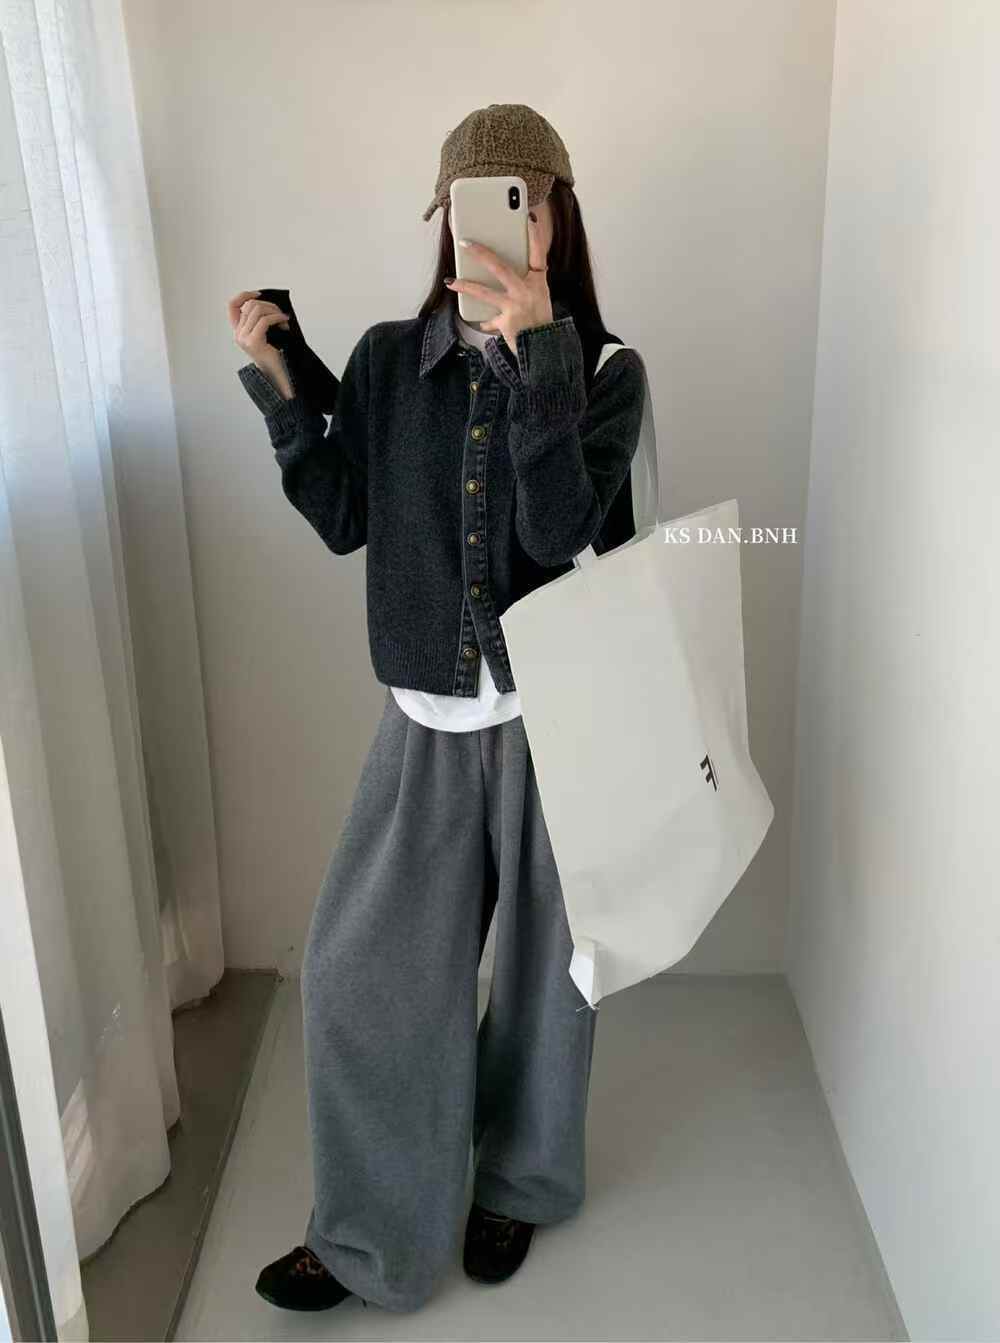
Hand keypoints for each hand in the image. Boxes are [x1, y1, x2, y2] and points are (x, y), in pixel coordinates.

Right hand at [228, 290, 293, 396]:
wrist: (279, 374)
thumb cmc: (275, 354)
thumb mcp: (266, 333)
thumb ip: (261, 319)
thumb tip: (268, 302)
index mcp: (239, 330)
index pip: (232, 305)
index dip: (244, 295)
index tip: (259, 294)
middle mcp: (239, 334)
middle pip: (250, 305)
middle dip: (269, 305)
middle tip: (281, 314)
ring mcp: (244, 338)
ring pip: (257, 310)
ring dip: (275, 311)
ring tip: (284, 320)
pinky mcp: (254, 342)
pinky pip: (265, 320)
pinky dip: (277, 318)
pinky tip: (285, 323)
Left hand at [444, 211, 552, 354]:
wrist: (544, 348)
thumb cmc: (540, 321)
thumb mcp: (539, 297)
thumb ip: (523, 284)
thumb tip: (500, 269)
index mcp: (539, 282)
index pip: (538, 254)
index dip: (535, 236)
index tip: (528, 218)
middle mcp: (527, 292)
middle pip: (500, 267)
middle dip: (481, 253)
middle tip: (465, 243)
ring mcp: (515, 307)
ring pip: (485, 292)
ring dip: (466, 286)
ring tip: (451, 281)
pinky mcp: (505, 323)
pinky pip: (489, 319)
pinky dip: (485, 320)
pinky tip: (478, 319)